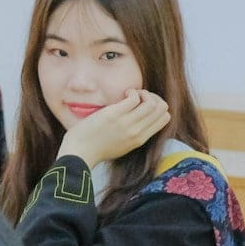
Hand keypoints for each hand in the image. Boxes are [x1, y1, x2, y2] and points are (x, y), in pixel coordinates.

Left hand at [56, 89, 170, 166]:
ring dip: (143, 93)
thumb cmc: (96, 148)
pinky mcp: (115, 115)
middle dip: (153, 97)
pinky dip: (132, 92)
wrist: (79, 153)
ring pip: (152, 103)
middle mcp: (137, 132)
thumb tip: (140, 117)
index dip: (158, 106)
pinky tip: (124, 94)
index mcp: (140, 139)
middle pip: (162, 108)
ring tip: (130, 95)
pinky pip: (135, 97)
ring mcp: (127, 124)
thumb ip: (133, 134)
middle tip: (138, 97)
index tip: (144, 105)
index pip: (165, 118)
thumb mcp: (122, 145)